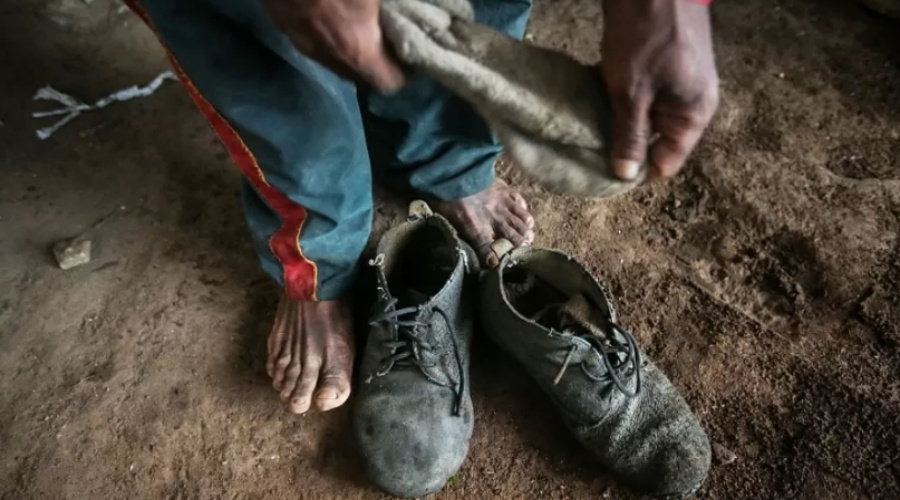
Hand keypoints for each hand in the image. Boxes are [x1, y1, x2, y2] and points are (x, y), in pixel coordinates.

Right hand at [262, 0, 405, 91]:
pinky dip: (325, 33)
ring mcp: (298, 38)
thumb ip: (396, 4)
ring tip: (360, 23)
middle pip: (358, 76)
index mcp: (356, 46)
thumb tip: (403, 8)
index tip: (412, 56)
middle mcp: (325, 52)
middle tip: (389, 39)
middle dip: (376, 63)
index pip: (388, 82)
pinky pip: (310, 39)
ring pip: (331, 59)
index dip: (405, 72)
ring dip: (348, 49)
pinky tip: (331, 8)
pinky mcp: (279, 21)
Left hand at [601, 0, 718, 179]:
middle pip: (655, 139)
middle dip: (623, 143)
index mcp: (694, 113)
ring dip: (617, 118)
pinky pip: (640, 93)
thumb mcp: (632, 91)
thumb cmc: (646, 35)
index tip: (601, 171)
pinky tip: (593, 97)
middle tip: (587, 147)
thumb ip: (630, 134)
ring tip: (587, 123)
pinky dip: (619, 96)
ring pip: (644, 114)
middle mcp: (691, 101)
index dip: (636, 169)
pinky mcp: (662, 64)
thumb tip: (625, 175)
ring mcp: (678, 81)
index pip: (667, 162)